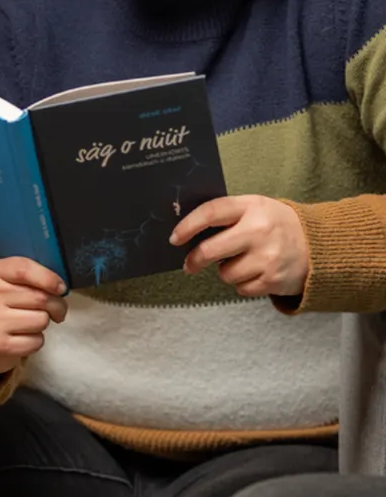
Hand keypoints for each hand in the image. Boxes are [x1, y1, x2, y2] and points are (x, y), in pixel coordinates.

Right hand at [0, 257, 67, 384]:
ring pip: (42, 320)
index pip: (24, 269)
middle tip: (55, 309)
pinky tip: (23, 337)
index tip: (60, 288)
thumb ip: (30, 276)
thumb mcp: (6, 280)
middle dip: (57, 305)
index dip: (49, 278)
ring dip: (44, 323)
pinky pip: (36, 341)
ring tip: (31, 322)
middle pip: (41, 297)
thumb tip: (60, 287)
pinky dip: (36, 341)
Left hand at [171, 195, 308, 297]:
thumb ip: (227, 215)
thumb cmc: (277, 225)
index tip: (175, 238)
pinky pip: (241, 288)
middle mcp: (259, 231)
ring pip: (225, 273)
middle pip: (210, 251)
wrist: (321, 246)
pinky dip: (243, 284)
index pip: (210, 212)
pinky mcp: (273, 280)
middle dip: (194, 260)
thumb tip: (187, 231)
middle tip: (189, 264)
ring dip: (227, 271)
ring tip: (243, 262)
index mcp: (251, 207)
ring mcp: (267, 257)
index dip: (188, 226)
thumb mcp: (256, 208)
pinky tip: (256, 272)